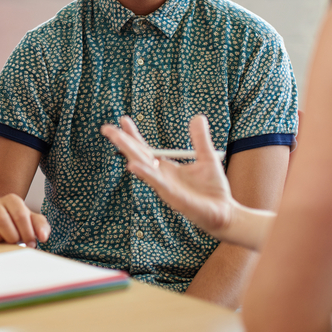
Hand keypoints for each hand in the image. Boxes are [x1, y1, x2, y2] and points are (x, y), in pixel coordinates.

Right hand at [0, 194, 49, 246]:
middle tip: (15, 243)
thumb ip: (40, 226)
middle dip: (10, 236)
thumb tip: (43, 237)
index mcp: (12, 200)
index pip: (20, 215)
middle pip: (1, 220)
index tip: (31, 244)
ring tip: (2, 241)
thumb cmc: (14, 223)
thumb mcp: (30, 221)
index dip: (27, 232)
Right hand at [100, 114, 236, 238]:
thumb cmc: (213, 189)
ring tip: (117, 139)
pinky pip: (157, 184)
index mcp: (166, 167)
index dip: (133, 135)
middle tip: (106, 128)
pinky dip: (145, 174)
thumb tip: (198, 117)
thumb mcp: (207, 158)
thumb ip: (200, 139)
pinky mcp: (174, 197)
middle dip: (122, 142)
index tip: (124, 119)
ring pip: (143, 167)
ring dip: (129, 153)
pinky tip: (132, 166)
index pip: (144, 149)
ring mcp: (165, 186)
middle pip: (137, 156)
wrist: (225, 213)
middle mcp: (161, 176)